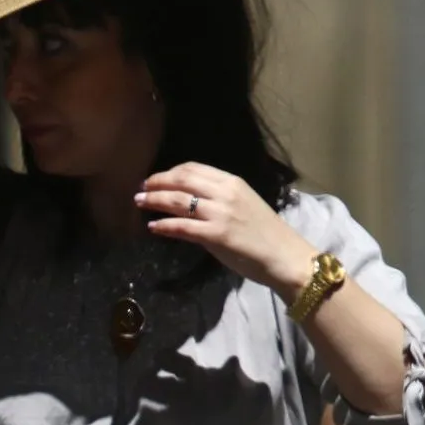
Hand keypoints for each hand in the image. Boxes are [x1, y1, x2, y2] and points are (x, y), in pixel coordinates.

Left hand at [136, 165, 317, 293]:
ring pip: (177, 200)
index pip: (193, 168)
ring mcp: (220, 213)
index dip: (170, 172)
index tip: (156, 179)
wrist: (284, 256)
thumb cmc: (266, 234)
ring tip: (139, 202)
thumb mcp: (245, 204)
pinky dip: (163, 225)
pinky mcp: (216, 235)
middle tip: (141, 189)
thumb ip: (220, 198)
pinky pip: (182, 226)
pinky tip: (153, 226)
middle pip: (181, 179)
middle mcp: (225, 193)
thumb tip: (190, 200)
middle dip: (157, 182)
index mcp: (233, 182)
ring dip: (154, 200)